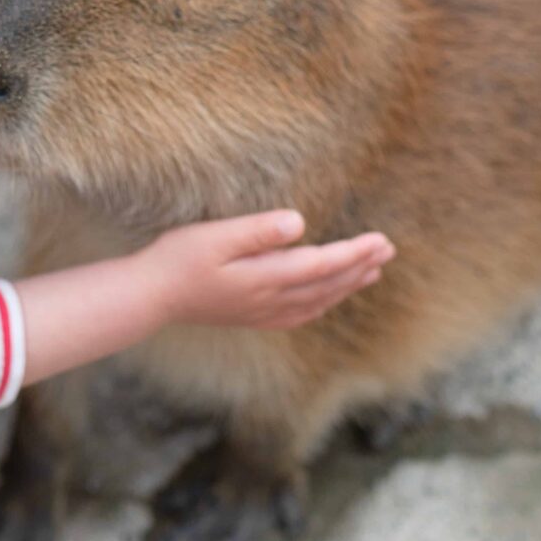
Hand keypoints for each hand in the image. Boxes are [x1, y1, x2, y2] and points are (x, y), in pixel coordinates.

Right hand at [143, 210, 394, 330]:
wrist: (152, 297)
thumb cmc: (178, 260)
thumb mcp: (214, 237)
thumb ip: (257, 231)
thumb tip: (298, 223)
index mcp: (264, 278)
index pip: (322, 265)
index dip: (354, 253)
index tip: (381, 241)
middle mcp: (270, 301)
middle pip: (327, 285)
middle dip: (360, 267)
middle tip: (388, 250)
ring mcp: (262, 312)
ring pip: (318, 301)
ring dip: (347, 285)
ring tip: (371, 271)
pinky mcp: (253, 316)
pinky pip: (301, 314)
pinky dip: (323, 303)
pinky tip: (326, 298)